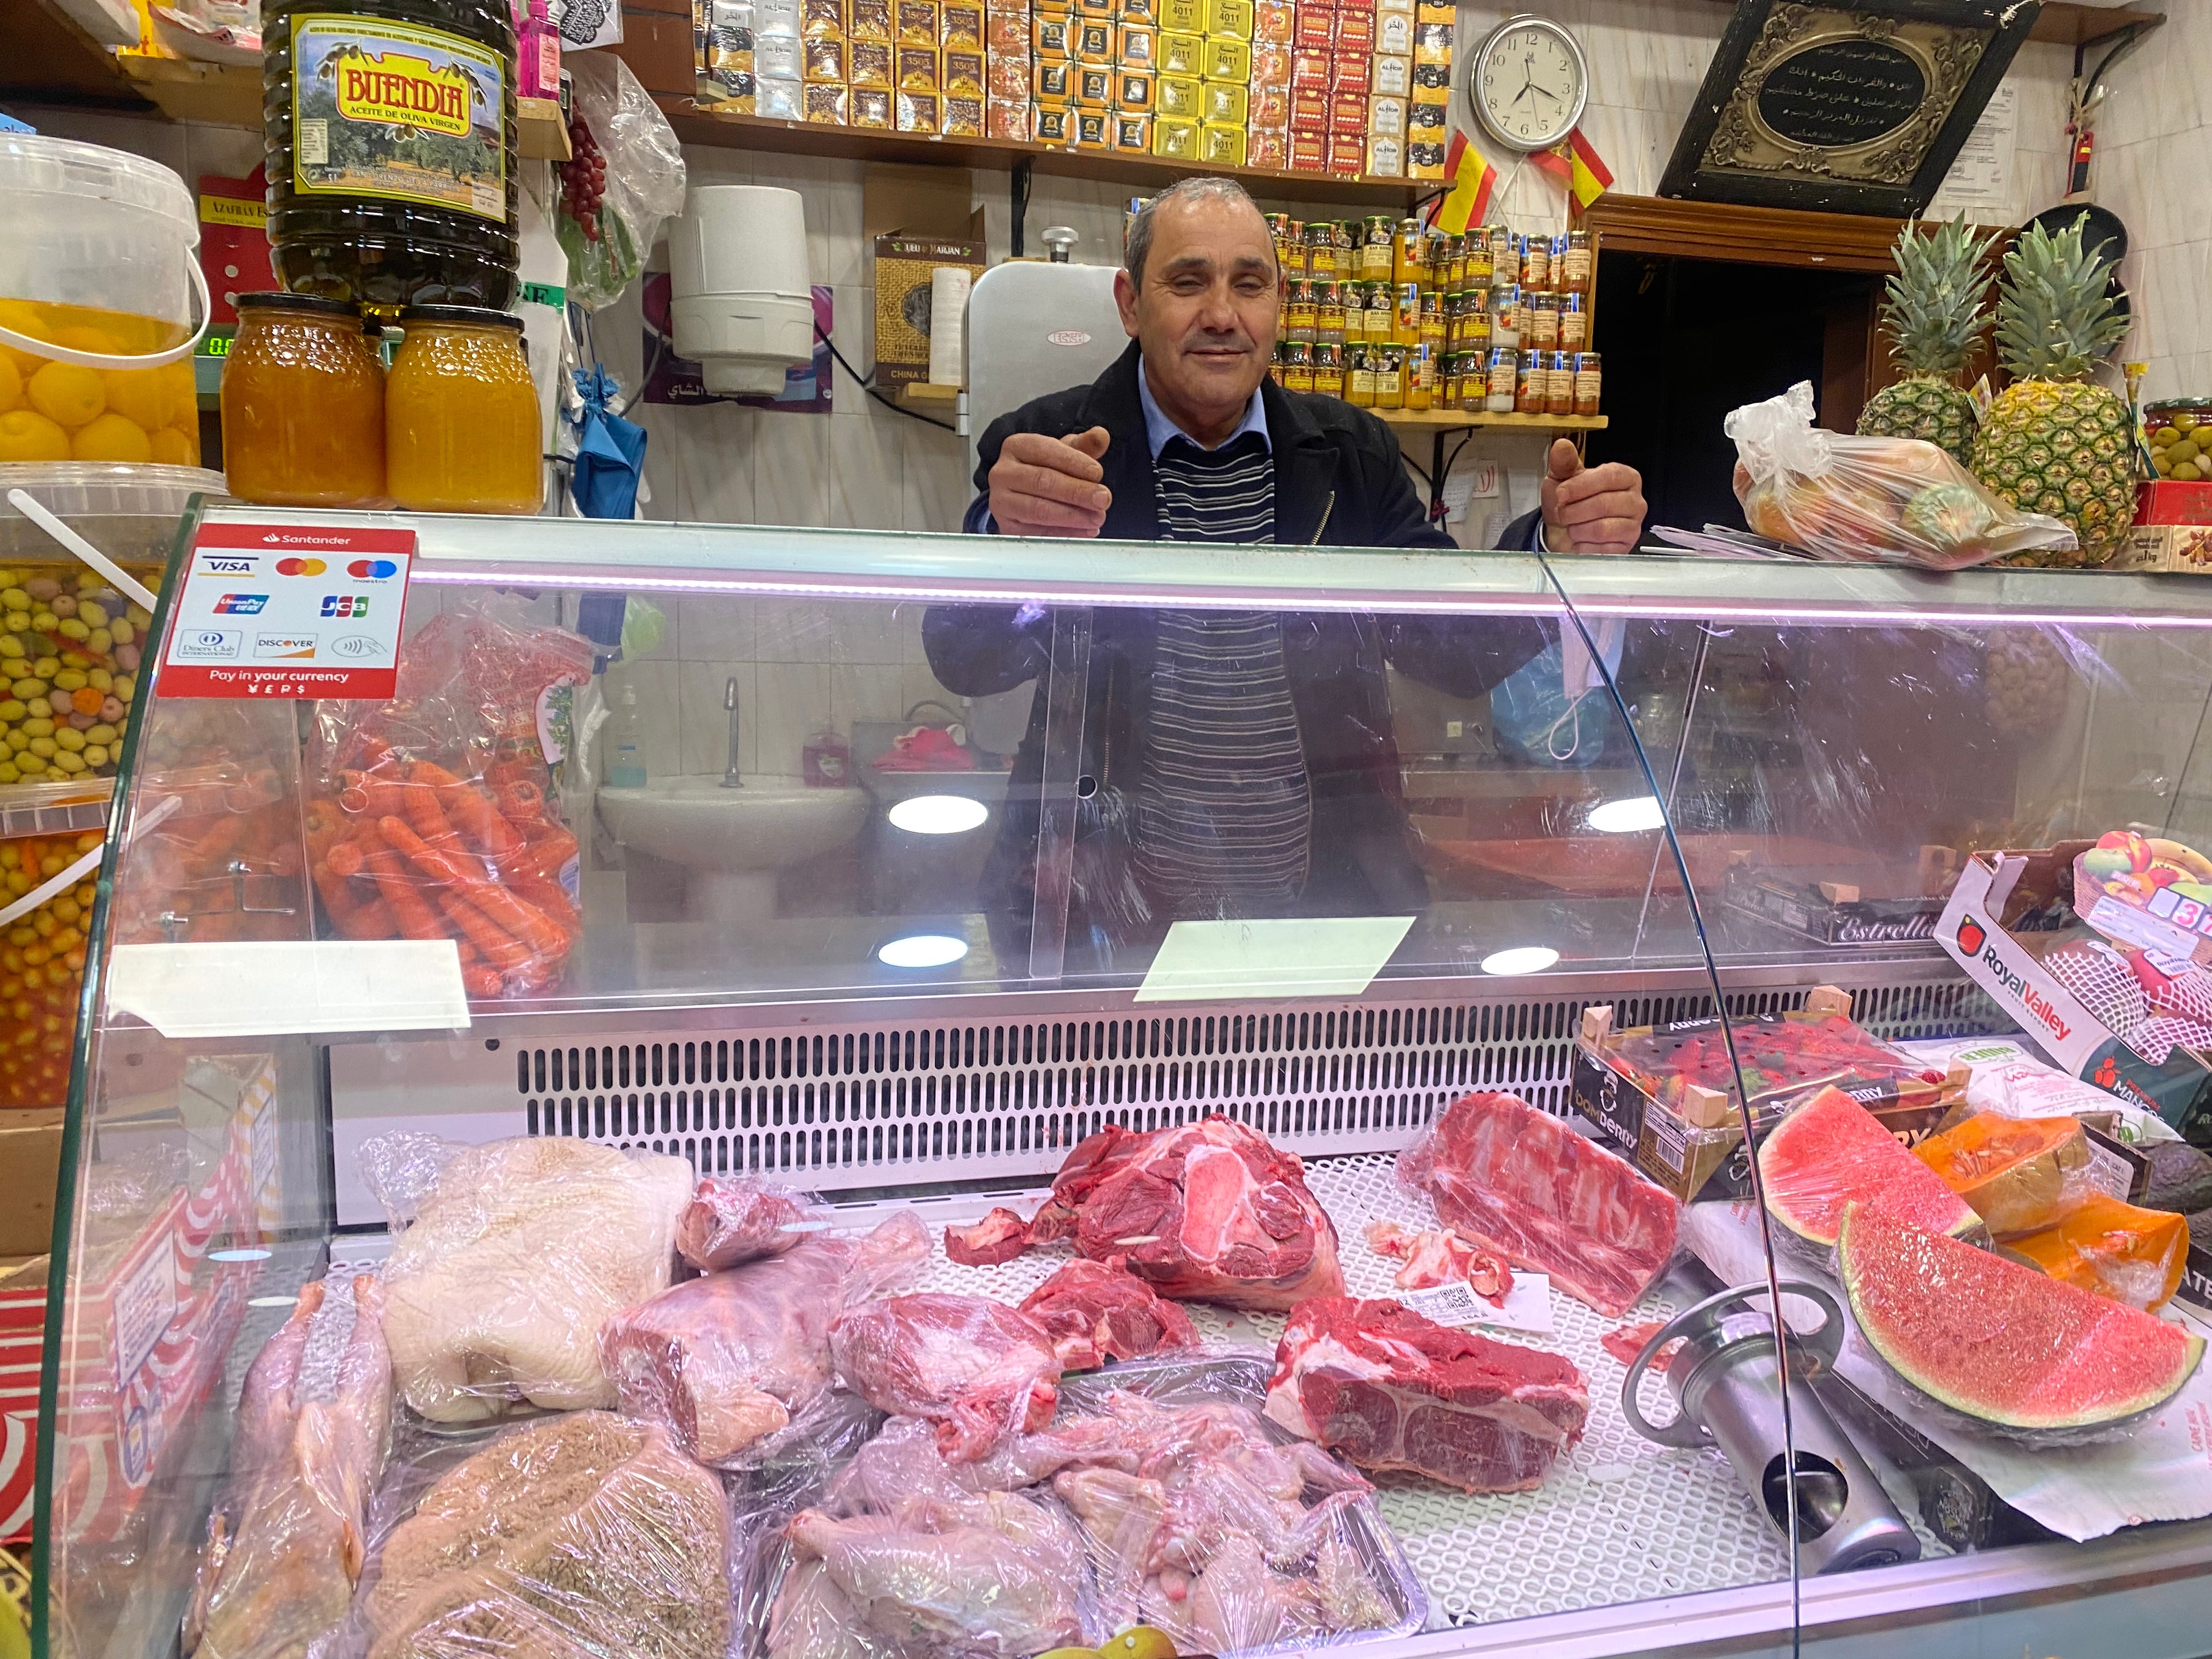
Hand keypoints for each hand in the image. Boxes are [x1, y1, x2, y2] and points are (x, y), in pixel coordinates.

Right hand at [988, 428, 1112, 536]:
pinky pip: (1037, 533)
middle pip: (1042, 481)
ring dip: (1073, 515)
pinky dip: (1064, 534)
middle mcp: (1003, 473)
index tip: (1097, 473)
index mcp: (1015, 446)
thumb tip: (1101, 435)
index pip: (1045, 451)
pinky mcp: (1006, 528)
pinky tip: (1085, 531)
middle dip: (1077, 491)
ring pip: (1038, 509)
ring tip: (1097, 517)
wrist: (1020, 496)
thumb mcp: (1063, 453)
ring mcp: (1001, 502)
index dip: (1074, 462)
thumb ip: (1083, 445)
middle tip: (1103, 498)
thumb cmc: (1045, 469)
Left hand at [1540, 439, 1644, 555]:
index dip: (1581, 486)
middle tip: (1562, 513)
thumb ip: (1563, 463)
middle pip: (1604, 504)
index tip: (1560, 493)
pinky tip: (1580, 540)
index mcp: (1625, 476)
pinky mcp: (1625, 547)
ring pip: (1602, 528)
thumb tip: (1562, 446)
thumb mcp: (1561, 479)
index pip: (1609, 477)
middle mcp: (1635, 500)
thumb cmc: (1568, 502)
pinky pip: (1602, 549)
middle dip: (1574, 511)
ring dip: (1577, 529)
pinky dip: (1583, 546)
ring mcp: (1633, 525)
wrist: (1563, 531)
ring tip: (1571, 526)